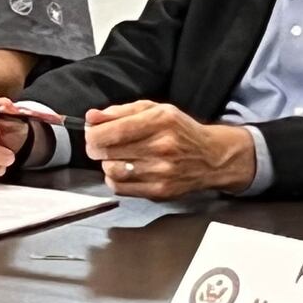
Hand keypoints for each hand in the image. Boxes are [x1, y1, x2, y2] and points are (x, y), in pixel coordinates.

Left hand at [84, 101, 254, 199]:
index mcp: (161, 120)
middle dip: (97, 148)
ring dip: (107, 164)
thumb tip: (91, 117)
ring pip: (111, 171)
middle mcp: (162, 146)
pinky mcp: (160, 191)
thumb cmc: (179, 130)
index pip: (112, 131)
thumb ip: (120, 111)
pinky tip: (125, 170)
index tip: (92, 133)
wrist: (211, 157)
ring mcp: (162, 172)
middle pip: (107, 152)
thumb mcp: (154, 110)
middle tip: (101, 145)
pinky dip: (114, 179)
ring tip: (117, 157)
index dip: (93, 134)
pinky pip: (120, 187)